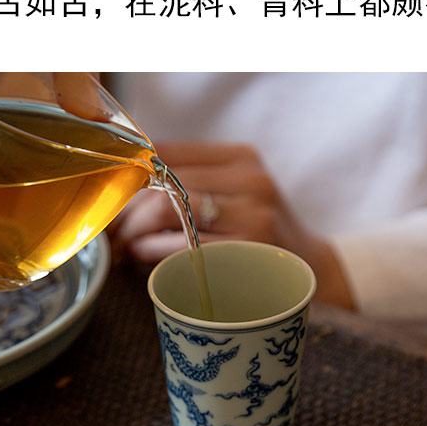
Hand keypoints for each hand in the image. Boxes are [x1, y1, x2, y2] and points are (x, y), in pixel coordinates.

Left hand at [109, 141, 356, 308]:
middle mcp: (251, 180)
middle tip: (115, 234)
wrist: (314, 273)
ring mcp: (254, 216)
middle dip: (129, 211)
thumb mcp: (236, 195)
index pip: (168, 152)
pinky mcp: (251, 252)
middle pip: (166, 183)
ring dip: (138, 232)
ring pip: (172, 210)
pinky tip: (145, 260)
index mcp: (242, 158)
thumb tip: (121, 184)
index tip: (112, 198)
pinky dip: (155, 253)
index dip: (131, 176)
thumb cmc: (260, 237)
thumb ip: (190, 182)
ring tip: (128, 248)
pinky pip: (186, 247)